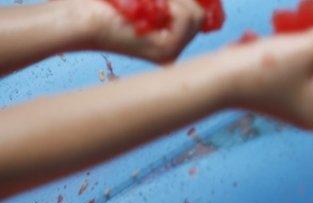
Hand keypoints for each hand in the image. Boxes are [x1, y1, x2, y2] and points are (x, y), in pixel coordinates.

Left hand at [82, 0, 204, 62]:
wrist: (77, 18)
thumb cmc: (102, 3)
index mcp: (168, 40)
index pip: (198, 15)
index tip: (162, 0)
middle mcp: (173, 51)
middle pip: (200, 15)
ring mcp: (171, 53)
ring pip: (196, 15)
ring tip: (147, 2)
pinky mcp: (166, 50)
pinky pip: (185, 17)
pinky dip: (169, 3)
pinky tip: (146, 7)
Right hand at [220, 27, 312, 129]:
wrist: (218, 78)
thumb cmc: (265, 69)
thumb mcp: (309, 47)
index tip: (308, 62)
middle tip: (292, 51)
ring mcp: (296, 102)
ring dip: (300, 46)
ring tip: (278, 48)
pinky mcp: (280, 90)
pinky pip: (295, 63)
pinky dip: (286, 51)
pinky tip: (267, 47)